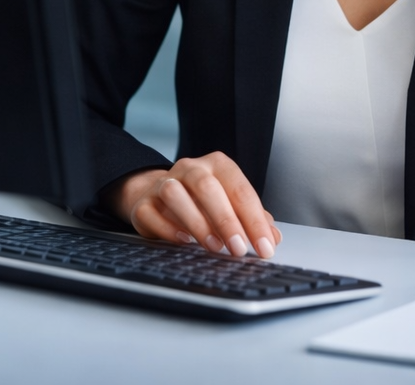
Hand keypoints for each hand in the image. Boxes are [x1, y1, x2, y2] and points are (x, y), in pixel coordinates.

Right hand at [105, 151, 282, 258]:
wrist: (157, 194)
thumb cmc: (201, 201)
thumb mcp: (229, 204)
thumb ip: (251, 219)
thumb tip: (272, 238)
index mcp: (217, 165)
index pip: (240, 189)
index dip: (254, 220)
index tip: (265, 246)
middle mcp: (190, 168)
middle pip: (208, 187)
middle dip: (226, 220)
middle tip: (238, 248)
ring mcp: (163, 183)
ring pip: (176, 195)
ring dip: (197, 222)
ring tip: (213, 246)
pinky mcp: (142, 203)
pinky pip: (152, 213)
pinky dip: (168, 229)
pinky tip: (184, 242)